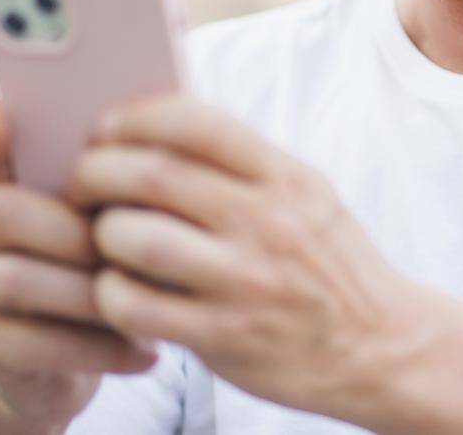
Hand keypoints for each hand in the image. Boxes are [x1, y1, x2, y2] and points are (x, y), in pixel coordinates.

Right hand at [0, 100, 159, 433]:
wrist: (65, 367)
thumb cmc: (107, 275)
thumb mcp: (118, 225)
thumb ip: (126, 183)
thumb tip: (168, 134)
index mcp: (15, 188)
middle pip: (5, 213)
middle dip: (79, 232)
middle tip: (140, 252)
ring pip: (18, 280)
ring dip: (94, 293)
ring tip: (150, 302)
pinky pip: (35, 344)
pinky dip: (101, 348)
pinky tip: (147, 350)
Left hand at [66, 95, 425, 421]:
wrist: (382, 346)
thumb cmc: (329, 264)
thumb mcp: (307, 196)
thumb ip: (245, 164)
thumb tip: (158, 128)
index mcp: (286, 178)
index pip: (198, 122)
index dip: (136, 116)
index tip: (105, 127)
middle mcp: (268, 222)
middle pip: (153, 174)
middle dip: (97, 171)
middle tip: (80, 181)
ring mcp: (246, 282)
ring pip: (136, 238)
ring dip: (100, 233)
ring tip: (99, 236)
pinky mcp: (225, 338)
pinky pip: (137, 305)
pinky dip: (110, 293)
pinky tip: (115, 289)